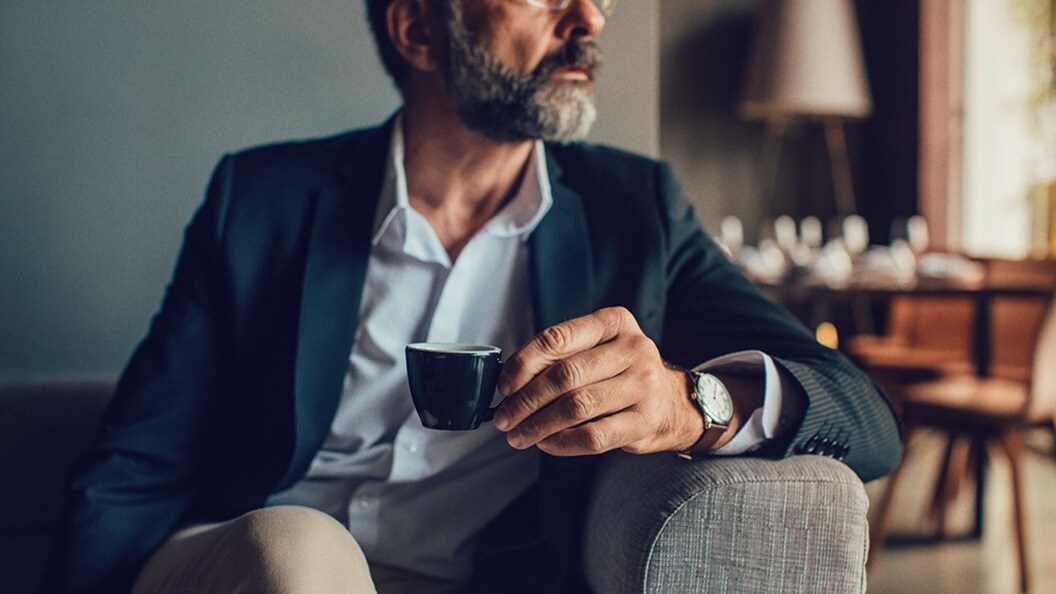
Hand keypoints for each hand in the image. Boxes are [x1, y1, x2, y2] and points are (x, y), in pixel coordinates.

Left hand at [493, 307, 704, 455]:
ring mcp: (643, 385)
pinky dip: (562, 443)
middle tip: (504, 418)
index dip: (524, 364)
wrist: (673, 402)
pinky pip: (594, 436)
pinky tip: (546, 443)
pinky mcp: (645, 420)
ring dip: (538, 425)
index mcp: (614, 322)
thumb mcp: (598, 348)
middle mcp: (633, 349)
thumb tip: (509, 382)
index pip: (558, 338)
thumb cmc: (621, 372)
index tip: (504, 386)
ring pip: (577, 407)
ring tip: (518, 435)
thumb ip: (560, 356)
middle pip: (565, 375)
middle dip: (525, 400)